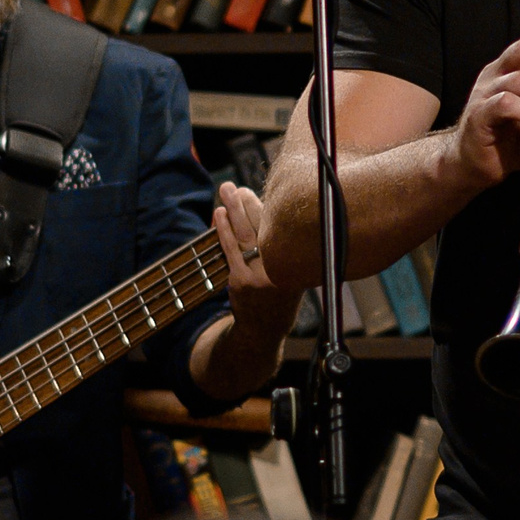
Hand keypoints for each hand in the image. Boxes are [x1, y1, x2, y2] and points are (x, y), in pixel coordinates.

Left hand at [213, 181, 298, 343]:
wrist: (262, 333)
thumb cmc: (280, 300)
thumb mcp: (296, 276)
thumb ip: (287, 251)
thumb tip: (271, 212)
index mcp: (299, 264)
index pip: (285, 228)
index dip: (273, 207)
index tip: (264, 191)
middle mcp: (282, 268)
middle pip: (265, 226)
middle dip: (248, 203)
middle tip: (237, 187)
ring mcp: (260, 275)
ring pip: (246, 234)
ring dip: (234, 209)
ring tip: (226, 190)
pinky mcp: (240, 281)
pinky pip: (231, 250)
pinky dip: (224, 230)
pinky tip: (219, 214)